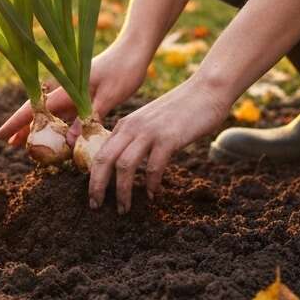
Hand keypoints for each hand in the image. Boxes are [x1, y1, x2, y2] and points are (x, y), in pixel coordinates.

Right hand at [0, 39, 150, 146]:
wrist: (135, 51)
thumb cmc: (124, 70)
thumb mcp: (110, 97)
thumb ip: (89, 118)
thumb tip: (70, 142)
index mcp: (67, 89)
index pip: (35, 108)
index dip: (16, 123)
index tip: (0, 135)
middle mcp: (67, 90)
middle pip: (38, 111)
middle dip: (23, 127)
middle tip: (10, 144)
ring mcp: (75, 92)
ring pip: (52, 114)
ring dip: (41, 128)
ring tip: (29, 144)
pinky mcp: (85, 94)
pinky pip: (67, 114)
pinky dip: (60, 125)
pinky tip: (59, 137)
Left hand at [87, 73, 230, 213]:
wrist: (206, 90)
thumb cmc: (181, 108)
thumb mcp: (150, 120)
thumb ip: (137, 137)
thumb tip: (129, 162)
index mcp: (125, 124)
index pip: (99, 153)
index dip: (92, 177)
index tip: (93, 195)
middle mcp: (132, 127)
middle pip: (104, 160)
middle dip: (97, 187)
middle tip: (96, 206)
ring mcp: (149, 132)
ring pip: (124, 166)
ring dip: (122, 192)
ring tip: (125, 209)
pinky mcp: (168, 138)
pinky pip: (154, 167)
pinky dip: (152, 184)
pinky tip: (154, 195)